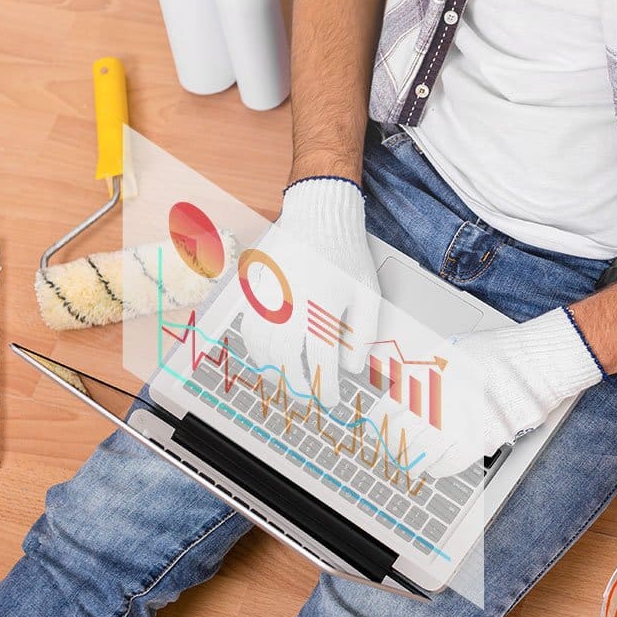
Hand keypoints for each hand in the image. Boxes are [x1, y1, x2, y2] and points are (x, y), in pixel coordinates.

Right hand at [240, 177, 379, 402]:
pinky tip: (268, 359)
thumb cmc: (347, 254)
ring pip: (262, 349)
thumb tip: (353, 368)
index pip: (320, 363)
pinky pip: (248, 329)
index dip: (324, 388)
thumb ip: (363, 334)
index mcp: (321, 309)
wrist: (318, 216)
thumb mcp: (368, 294)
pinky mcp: (256, 290)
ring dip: (274, 372)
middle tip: (308, 397)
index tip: (329, 400)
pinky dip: (256, 351)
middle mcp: (290, 307)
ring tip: (288, 382)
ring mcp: (269, 299)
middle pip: (287, 361)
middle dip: (298, 386)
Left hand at [369, 308, 605, 479]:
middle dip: (389, 445)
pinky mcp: (478, 440)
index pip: (389, 406)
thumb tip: (400, 386)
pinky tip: (433, 468)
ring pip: (419, 453)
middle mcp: (438, 399)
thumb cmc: (497, 354)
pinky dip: (436, 468)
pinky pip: (447, 464)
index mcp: (428, 375)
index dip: (378, 423)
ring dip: (409, 461)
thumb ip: (424, 369)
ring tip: (405, 464)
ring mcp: (457, 421)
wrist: (533, 363)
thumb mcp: (451, 350)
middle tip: (385, 451)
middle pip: (399, 433)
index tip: (373, 430)